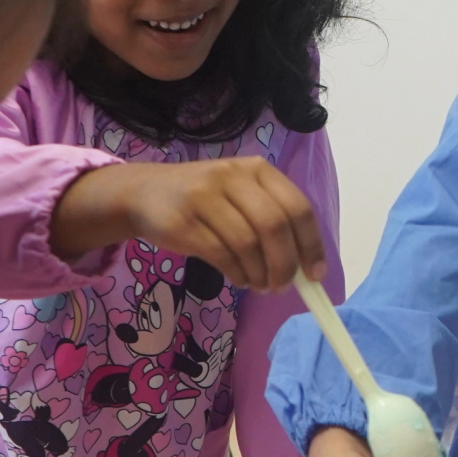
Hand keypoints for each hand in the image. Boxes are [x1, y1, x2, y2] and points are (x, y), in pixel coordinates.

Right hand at [55, 157, 325, 290]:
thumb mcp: (240, 195)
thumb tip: (306, 268)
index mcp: (257, 169)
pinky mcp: (182, 221)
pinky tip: (238, 278)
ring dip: (258, 273)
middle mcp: (232, 177)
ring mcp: (204, 196)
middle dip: (284, 264)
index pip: (297, 207)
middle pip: (274, 226)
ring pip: (247, 244)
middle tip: (281, 286)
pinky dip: (236, 273)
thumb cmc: (204, 199)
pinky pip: (221, 255)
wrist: (143, 193)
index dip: (310, 244)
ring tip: (258, 283)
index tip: (314, 275)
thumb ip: (272, 221)